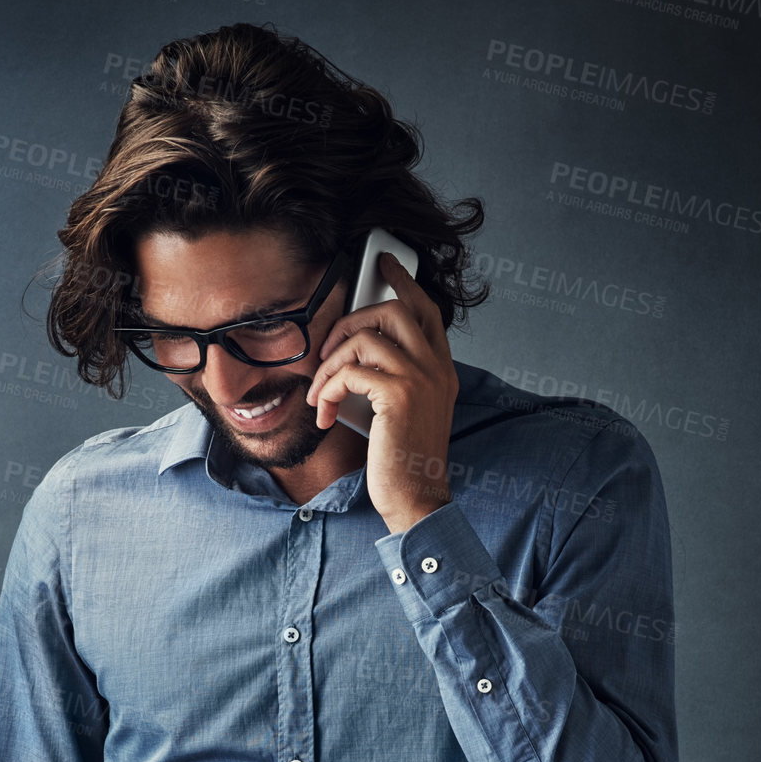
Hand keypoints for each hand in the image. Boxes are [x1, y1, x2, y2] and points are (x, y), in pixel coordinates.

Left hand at [305, 251, 456, 533]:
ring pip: (366, 337)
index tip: (383, 262)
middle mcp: (437, 367)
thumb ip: (393, 379)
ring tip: (319, 393)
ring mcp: (421, 378)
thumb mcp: (405, 413)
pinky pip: (350, 371)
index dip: (403, 281)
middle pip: (393, 309)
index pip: (427, 309)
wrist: (416, 499)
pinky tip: (322, 413)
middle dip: (349, 321)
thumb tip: (353, 355)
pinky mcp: (399, 395)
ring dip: (330, 363)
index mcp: (441, 369)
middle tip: (327, 348)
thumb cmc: (404, 463)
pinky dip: (326, 389)